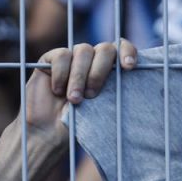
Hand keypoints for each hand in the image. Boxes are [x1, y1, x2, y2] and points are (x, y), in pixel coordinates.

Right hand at [23, 39, 139, 132]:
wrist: (48, 132)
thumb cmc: (79, 125)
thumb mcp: (103, 110)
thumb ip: (116, 92)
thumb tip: (132, 79)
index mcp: (110, 69)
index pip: (123, 48)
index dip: (128, 52)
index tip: (128, 67)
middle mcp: (93, 60)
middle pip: (105, 49)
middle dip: (100, 71)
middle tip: (92, 95)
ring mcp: (73, 57)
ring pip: (83, 51)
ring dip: (79, 77)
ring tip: (74, 100)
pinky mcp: (51, 58)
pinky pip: (62, 55)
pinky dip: (61, 73)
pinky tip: (57, 90)